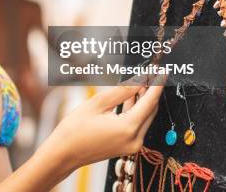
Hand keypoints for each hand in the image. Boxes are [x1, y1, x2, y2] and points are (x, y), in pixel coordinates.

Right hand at [49, 79, 164, 170]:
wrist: (64, 153)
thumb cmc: (75, 129)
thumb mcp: (97, 104)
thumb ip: (121, 91)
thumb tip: (139, 80)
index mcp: (128, 128)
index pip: (150, 101)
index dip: (157, 84)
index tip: (161, 71)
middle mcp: (135, 139)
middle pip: (151, 110)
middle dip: (152, 91)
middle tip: (151, 73)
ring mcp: (132, 145)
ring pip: (145, 117)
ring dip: (144, 100)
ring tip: (141, 80)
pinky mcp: (127, 147)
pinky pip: (137, 125)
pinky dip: (136, 110)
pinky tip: (132, 97)